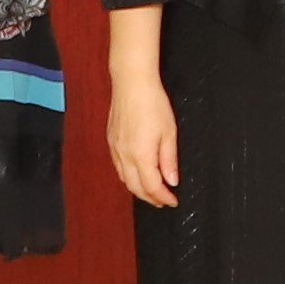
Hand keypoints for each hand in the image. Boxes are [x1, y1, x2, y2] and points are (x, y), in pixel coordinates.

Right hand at [108, 58, 183, 208]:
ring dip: (138, 189)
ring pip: (125, 179)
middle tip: (163, 200)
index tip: (172, 201)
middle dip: (150, 198)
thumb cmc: (152, 103)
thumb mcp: (169, 132)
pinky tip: (137, 173)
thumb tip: (171, 180)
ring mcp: (115, 148)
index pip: (151, 187)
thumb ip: (169, 159)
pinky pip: (118, 167)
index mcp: (141, 155)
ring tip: (152, 190)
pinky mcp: (111, 140)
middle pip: (136, 187)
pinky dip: (128, 176)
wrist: (132, 83)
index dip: (163, 197)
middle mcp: (124, 155)